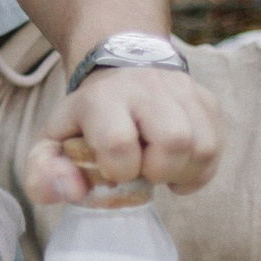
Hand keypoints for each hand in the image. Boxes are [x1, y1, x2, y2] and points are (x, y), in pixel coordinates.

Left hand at [21, 66, 222, 204]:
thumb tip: (72, 193)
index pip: (119, 142)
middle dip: (159, 171)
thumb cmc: (86, 117)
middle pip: (174, 141)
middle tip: (143, 171)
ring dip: (183, 172)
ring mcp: (182, 91)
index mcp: (103, 99)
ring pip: (202, 145)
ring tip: (162, 170)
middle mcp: (146, 88)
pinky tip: (178, 168)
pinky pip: (217, 145)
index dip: (119, 169)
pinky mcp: (206, 100)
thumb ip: (44, 173)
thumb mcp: (52, 140)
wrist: (118, 67)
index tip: (112, 171)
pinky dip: (200, 169)